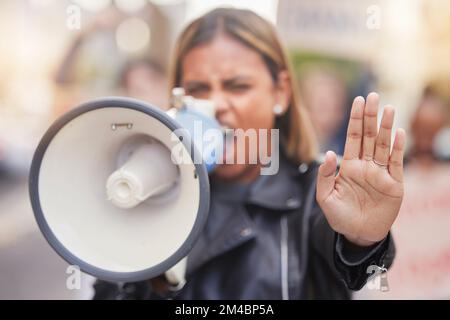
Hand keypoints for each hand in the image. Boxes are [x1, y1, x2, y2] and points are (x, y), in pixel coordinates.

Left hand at [316, 93, 405, 246]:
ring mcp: (381, 174)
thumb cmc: (340, 216)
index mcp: (349, 166)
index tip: (358, 100)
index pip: (353, 137)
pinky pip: (396, 164)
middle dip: (371, 116)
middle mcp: (366, 166)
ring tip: (389, 108)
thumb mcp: (325, 197)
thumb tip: (330, 153)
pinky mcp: (394, 185)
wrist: (357, 235)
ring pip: (384, 146)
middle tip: (373, 95)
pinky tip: (398, 133)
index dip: (355, 119)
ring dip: (386, 127)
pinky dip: (397, 148)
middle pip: (369, 136)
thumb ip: (325, 176)